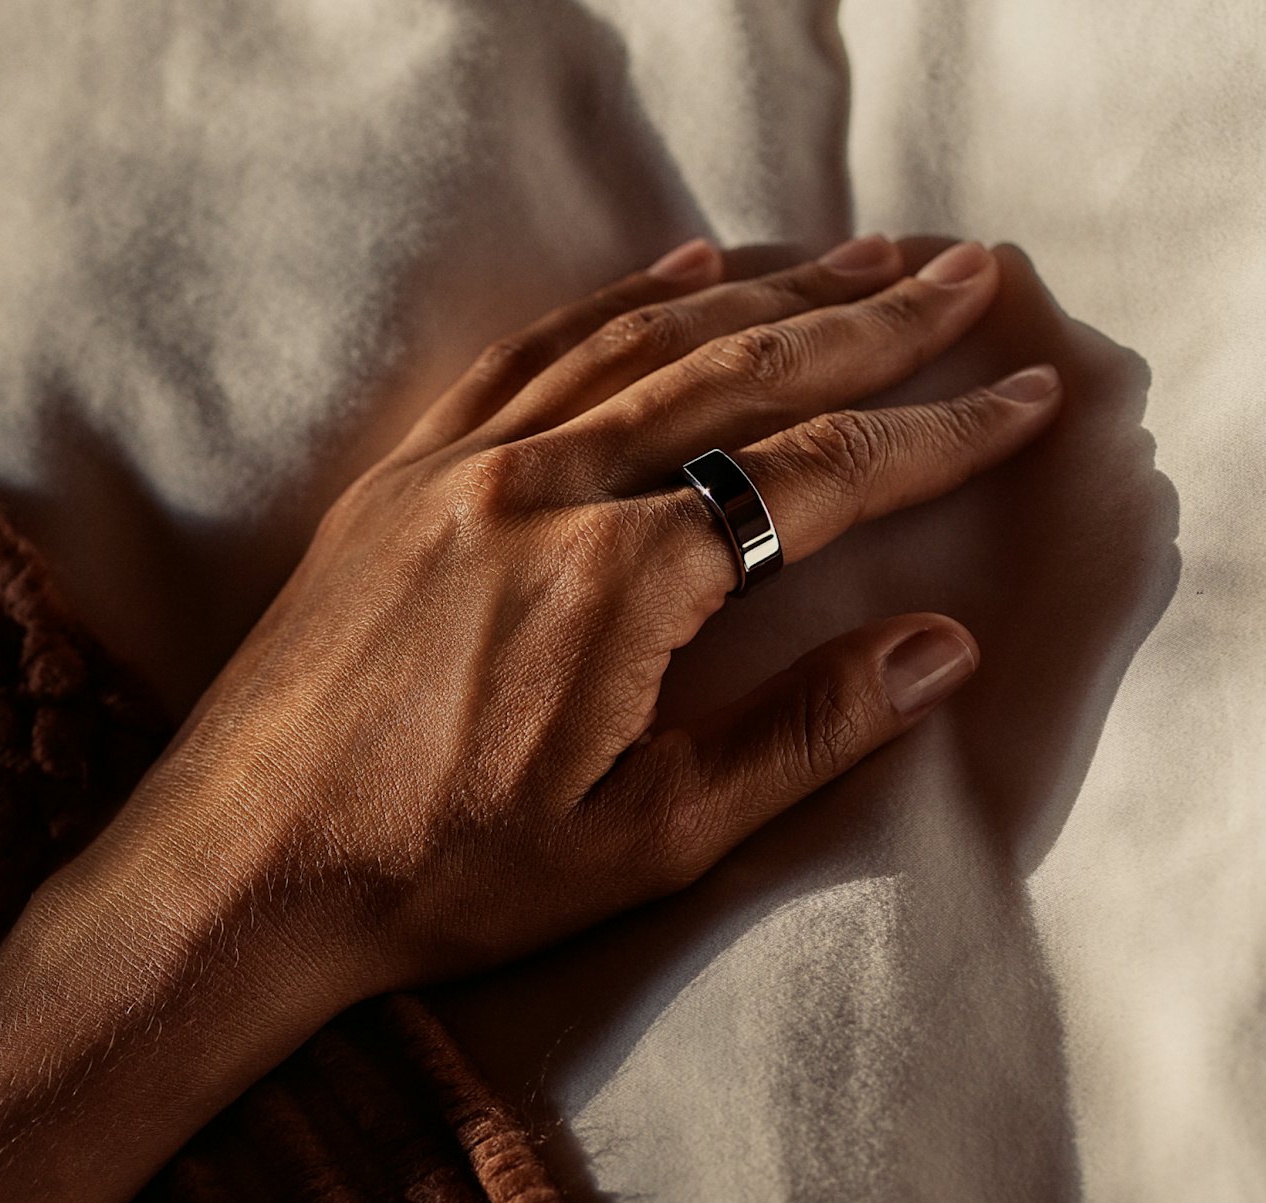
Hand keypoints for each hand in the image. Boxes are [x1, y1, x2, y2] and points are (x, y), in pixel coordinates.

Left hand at [77, 233, 1060, 1006]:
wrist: (243, 872)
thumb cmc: (439, 878)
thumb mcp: (643, 841)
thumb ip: (800, 735)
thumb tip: (943, 648)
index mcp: (616, 580)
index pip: (816, 477)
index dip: (935, 436)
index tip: (1022, 399)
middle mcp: (539, 490)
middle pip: (742, 372)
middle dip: (872, 322)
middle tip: (971, 277)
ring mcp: (457, 469)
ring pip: (640, 344)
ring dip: (765, 295)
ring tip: (861, 260)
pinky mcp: (398, 477)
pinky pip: (527, 357)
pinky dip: (618, 307)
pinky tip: (680, 273)